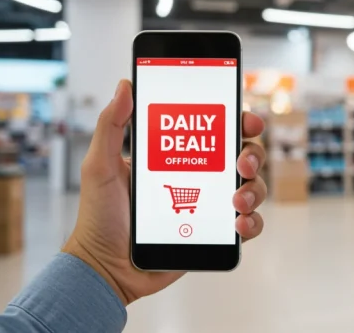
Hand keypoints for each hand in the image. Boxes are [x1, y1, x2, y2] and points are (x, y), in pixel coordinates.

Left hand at [62, 79, 266, 305]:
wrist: (105, 267)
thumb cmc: (99, 217)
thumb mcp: (99, 165)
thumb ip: (110, 125)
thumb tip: (125, 85)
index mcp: (178, 156)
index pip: (216, 130)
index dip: (238, 120)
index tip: (245, 118)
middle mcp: (200, 178)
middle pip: (243, 155)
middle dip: (253, 154)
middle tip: (242, 163)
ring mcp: (211, 207)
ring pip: (252, 188)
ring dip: (255, 189)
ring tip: (237, 200)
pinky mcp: (216, 235)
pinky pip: (249, 226)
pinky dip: (252, 223)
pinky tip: (239, 224)